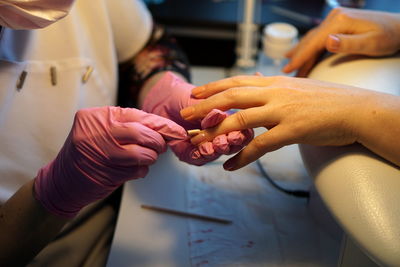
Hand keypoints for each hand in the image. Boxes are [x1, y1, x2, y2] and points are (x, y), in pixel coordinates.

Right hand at [34, 106, 186, 217]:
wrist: (63, 180)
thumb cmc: (88, 151)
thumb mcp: (101, 129)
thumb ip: (127, 125)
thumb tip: (162, 128)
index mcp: (97, 116)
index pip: (138, 116)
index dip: (162, 125)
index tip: (177, 131)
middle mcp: (99, 132)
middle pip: (143, 134)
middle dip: (158, 142)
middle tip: (161, 146)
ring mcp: (103, 153)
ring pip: (143, 154)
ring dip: (151, 157)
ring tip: (146, 157)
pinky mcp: (108, 173)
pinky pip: (138, 171)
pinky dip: (142, 170)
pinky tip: (133, 169)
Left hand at [142, 71, 252, 164]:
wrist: (161, 99)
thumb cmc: (184, 97)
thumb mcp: (201, 100)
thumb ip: (211, 110)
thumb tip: (220, 116)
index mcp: (226, 122)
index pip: (240, 133)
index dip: (240, 135)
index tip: (236, 133)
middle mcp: (217, 136)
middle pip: (230, 147)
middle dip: (228, 144)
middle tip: (225, 140)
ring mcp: (204, 146)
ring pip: (214, 154)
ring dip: (215, 150)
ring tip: (213, 145)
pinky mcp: (189, 153)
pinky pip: (197, 158)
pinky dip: (200, 155)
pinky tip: (201, 149)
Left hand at [181, 75, 387, 169]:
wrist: (355, 108)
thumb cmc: (327, 99)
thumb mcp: (297, 86)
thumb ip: (276, 88)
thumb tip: (262, 84)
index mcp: (274, 82)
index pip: (236, 82)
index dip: (214, 87)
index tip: (196, 93)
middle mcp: (274, 93)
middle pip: (231, 97)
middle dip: (205, 107)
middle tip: (185, 116)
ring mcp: (281, 111)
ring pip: (239, 120)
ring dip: (215, 132)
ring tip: (198, 141)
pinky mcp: (291, 131)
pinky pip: (260, 146)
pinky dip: (242, 157)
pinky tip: (229, 166)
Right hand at [283, 7, 399, 76]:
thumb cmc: (389, 37)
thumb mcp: (372, 43)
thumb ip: (349, 43)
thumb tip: (328, 41)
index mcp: (340, 21)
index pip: (314, 42)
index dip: (300, 57)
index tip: (288, 69)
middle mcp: (335, 17)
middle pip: (309, 40)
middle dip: (297, 57)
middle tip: (285, 73)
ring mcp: (335, 19)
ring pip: (312, 38)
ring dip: (300, 52)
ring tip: (288, 64)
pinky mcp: (338, 23)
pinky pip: (318, 37)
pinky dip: (308, 47)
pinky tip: (301, 52)